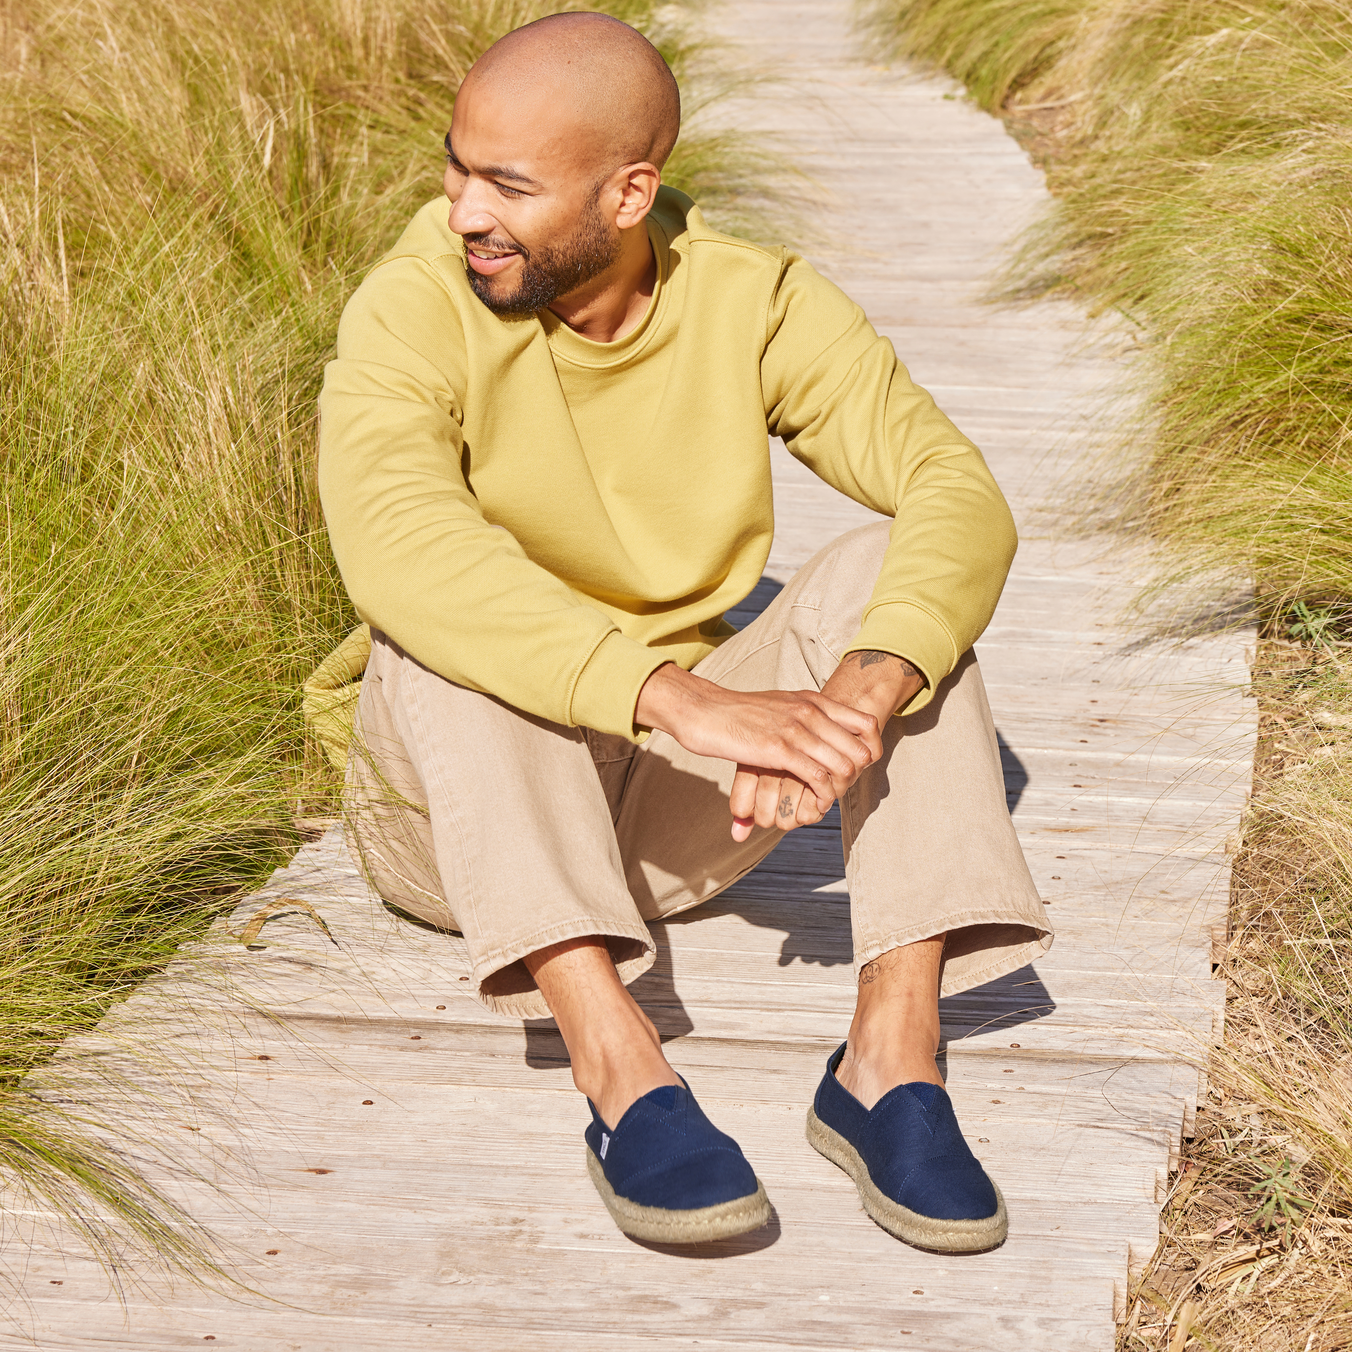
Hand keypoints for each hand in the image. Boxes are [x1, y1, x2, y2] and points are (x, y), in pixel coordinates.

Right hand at [635, 665, 882, 839]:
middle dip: (856, 775)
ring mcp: (796, 729)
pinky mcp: (779, 749)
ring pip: (842, 766)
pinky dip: (821, 797)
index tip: (858, 767)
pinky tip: (814, 804)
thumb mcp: (778, 704)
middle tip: (841, 789)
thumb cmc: (737, 712)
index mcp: (812, 700)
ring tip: (826, 800)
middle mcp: (810, 712)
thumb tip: (815, 728)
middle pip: (859, 749)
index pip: (866, 724)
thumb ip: (800, 714)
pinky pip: (818, 778)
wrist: (703, 709)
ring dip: (839, 790)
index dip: (870, 749)